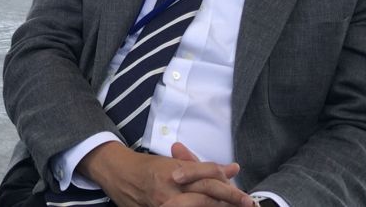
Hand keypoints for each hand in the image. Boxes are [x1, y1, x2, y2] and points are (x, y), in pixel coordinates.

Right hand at [79, 142, 249, 206]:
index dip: (228, 185)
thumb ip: (202, 167)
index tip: (246, 196)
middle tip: (248, 204)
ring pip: (198, 204)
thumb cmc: (147, 167)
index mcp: (176, 170)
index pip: (208, 175)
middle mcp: (171, 186)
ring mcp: (164, 202)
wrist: (117, 173)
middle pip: (206, 192)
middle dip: (229, 199)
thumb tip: (232, 169)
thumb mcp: (174, 163)